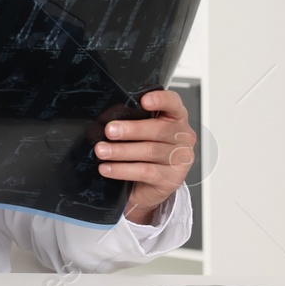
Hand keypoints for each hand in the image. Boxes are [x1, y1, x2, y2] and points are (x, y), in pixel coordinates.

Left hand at [97, 89, 195, 224]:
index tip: (144, 100)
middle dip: (131, 130)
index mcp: (175, 118)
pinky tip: (107, 168)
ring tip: (102, 151)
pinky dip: (123, 170)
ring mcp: (180, 159)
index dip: (160, 100)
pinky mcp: (173, 179)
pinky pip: (146, 172)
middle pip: (159, 129)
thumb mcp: (139, 133)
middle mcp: (182, 137)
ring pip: (150, 151)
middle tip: (109, 131)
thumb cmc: (142, 152)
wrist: (148, 185)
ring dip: (121, 151)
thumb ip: (130, 121)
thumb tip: (103, 120)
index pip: (173, 103)